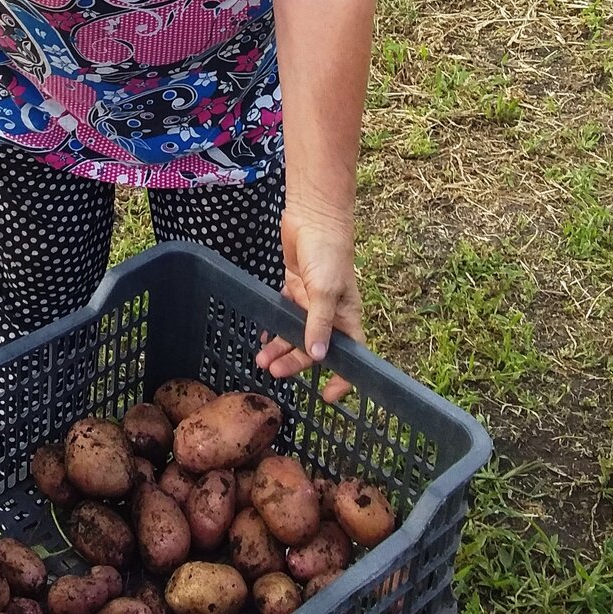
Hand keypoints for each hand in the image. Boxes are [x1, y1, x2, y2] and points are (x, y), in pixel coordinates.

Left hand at [257, 205, 364, 401]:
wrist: (313, 216)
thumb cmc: (329, 253)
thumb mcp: (325, 291)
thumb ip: (320, 324)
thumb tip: (320, 357)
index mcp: (347, 318)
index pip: (350, 357)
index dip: (342, 378)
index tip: (329, 397)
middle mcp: (330, 315)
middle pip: (314, 350)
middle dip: (295, 363)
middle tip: (274, 371)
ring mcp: (311, 303)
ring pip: (295, 336)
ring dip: (280, 349)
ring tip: (261, 360)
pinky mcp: (294, 291)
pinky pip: (283, 318)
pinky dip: (274, 330)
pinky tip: (263, 339)